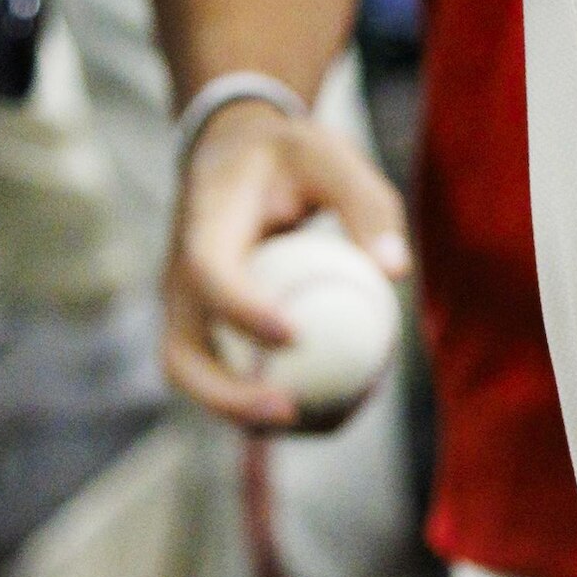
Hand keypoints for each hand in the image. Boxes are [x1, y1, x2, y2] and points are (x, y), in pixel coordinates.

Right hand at [159, 96, 411, 433]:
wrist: (231, 153)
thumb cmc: (288, 155)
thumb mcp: (331, 156)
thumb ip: (366, 206)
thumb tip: (396, 272)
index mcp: (203, 225)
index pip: (208, 274)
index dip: (241, 311)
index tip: (293, 334)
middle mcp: (180, 276)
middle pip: (180, 354)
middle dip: (224, 396)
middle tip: (287, 409)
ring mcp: (184, 309)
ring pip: (195, 379)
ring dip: (242, 413)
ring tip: (314, 422)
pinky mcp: (200, 328)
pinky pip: (223, 376)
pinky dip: (261, 400)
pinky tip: (326, 408)